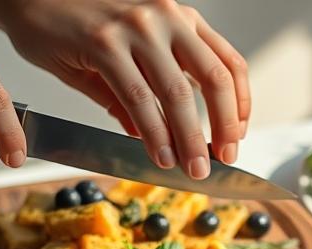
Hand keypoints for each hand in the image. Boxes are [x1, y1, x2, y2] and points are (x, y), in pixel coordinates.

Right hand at [0, 0, 250, 178]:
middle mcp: (164, 16)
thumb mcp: (124, 49)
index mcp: (178, 17)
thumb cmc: (71, 20)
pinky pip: (138, 97)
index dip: (240, 105)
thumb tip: (159, 136)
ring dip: (189, 139)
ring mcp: (135, 26)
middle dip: (224, 127)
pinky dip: (153, 132)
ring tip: (194, 168)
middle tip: (224, 161)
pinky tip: (159, 154)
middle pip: (215, 79)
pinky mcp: (103, 43)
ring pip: (178, 93)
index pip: (228, 63)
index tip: (237, 137)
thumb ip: (147, 88)